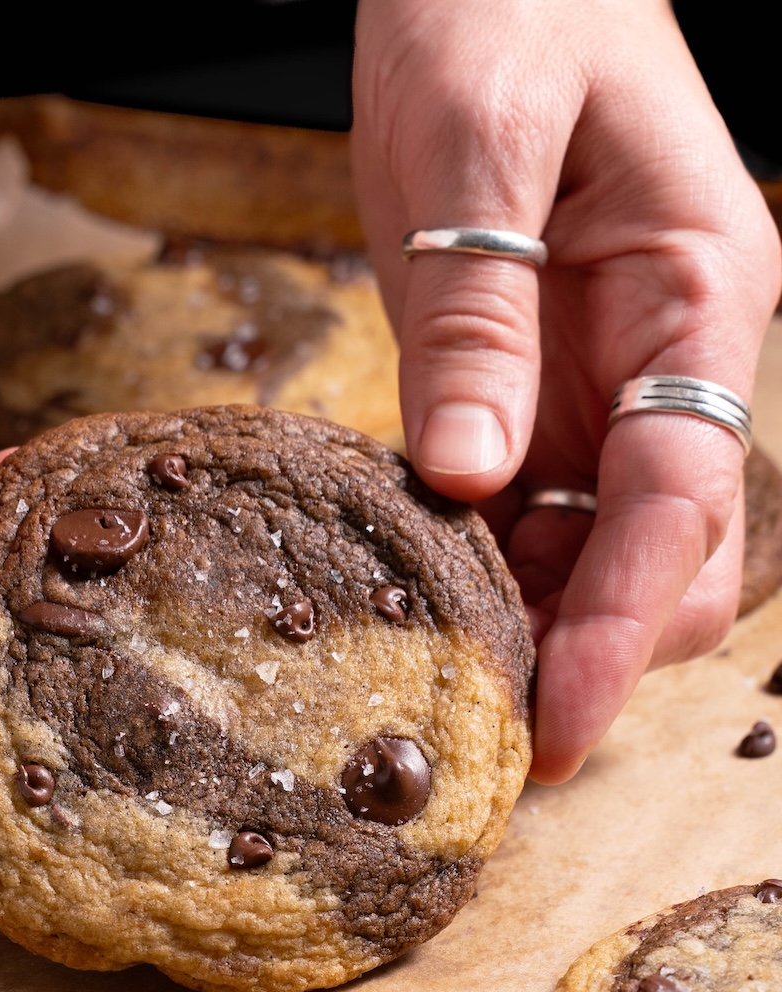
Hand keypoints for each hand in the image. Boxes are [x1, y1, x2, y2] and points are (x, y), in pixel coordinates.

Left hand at [352, 0, 780, 780]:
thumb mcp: (474, 132)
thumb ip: (476, 308)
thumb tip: (464, 474)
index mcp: (695, 295)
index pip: (681, 499)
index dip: (620, 626)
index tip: (558, 726)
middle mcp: (665, 361)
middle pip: (661, 556)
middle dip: (587, 654)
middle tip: (481, 741)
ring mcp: (600, 384)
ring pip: (594, 553)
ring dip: (529, 626)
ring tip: (433, 692)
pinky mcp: (530, 391)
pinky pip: (522, 512)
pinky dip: (480, 570)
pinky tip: (414, 603)